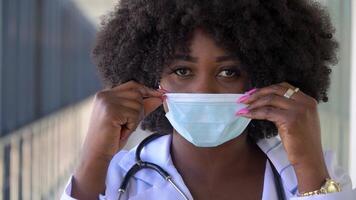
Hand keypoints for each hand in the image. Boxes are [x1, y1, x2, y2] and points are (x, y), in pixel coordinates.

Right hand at [72, 81, 163, 198]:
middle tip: (129, 124)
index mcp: (106, 94)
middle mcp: (104, 95)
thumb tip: (159, 97)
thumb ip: (143, 107)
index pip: (132, 85)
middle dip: (140, 110)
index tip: (159, 95)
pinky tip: (120, 132)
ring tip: (122, 129)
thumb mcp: (129, 119)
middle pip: (137, 93)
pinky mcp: (110, 111)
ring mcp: (106, 102)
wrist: (97, 154)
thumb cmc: (111, 138)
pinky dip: (131, 126)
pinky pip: (133, 114)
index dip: (147, 90)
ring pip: (137, 105)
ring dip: (135, 120)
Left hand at [237, 82, 329, 192]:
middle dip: (257, 93)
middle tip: (244, 99)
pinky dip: (254, 113)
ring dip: (253, 103)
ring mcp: (299, 110)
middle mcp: (305, 103)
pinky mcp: (291, 120)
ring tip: (242, 108)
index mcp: (308, 101)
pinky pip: (267, 112)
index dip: (266, 88)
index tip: (253, 93)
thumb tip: (265, 101)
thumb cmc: (302, 143)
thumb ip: (288, 108)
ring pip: (270, 100)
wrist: (309, 159)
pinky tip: (246, 115)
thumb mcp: (299, 120)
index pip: (284, 87)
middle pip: (276, 90)